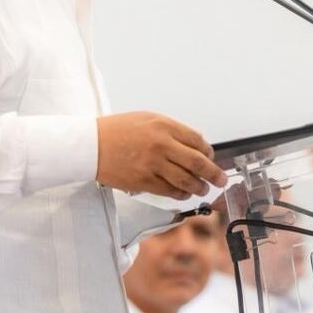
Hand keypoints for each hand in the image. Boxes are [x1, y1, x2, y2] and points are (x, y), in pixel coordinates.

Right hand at [95, 111, 226, 198]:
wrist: (91, 144)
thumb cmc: (118, 130)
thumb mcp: (148, 119)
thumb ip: (171, 131)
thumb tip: (192, 145)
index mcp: (165, 126)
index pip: (198, 141)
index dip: (208, 153)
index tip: (211, 159)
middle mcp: (162, 145)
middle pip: (198, 163)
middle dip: (214, 174)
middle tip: (221, 180)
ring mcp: (153, 164)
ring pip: (186, 180)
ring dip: (198, 187)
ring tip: (203, 189)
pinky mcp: (143, 181)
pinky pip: (169, 190)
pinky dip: (180, 193)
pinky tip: (184, 194)